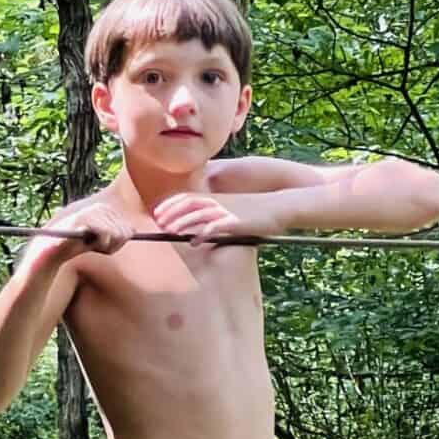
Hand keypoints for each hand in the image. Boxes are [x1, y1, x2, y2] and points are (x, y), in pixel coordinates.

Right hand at [38, 198, 139, 262]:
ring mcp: (93, 211)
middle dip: (113, 246)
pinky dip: (100, 244)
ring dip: (105, 246)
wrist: (55, 249)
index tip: (103, 246)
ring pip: (117, 234)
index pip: (129, 230)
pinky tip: (88, 244)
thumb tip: (133, 230)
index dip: (118, 244)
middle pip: (125, 232)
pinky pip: (106, 234)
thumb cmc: (78, 245)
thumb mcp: (103, 241)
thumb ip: (118, 235)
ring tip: (89, 245)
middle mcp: (101, 207)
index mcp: (107, 210)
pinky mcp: (85, 217)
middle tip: (95, 247)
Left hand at [151, 190, 287, 247]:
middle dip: (172, 213)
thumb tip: (203, 230)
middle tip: (159, 223)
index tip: (158, 213)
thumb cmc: (257, 211)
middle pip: (189, 203)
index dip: (171, 204)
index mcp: (217, 197)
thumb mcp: (234, 208)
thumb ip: (217, 216)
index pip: (187, 197)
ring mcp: (227, 210)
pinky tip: (195, 241)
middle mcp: (219, 201)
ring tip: (170, 232)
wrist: (280, 206)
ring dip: (183, 223)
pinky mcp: (236, 221)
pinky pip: (216, 226)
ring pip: (199, 214)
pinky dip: (204, 233)